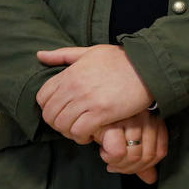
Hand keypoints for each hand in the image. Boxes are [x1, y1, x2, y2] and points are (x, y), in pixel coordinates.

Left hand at [36, 45, 154, 141]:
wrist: (148, 66)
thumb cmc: (122, 59)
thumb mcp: (90, 51)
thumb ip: (63, 55)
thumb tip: (39, 55)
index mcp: (69, 73)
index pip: (42, 97)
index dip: (48, 107)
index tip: (62, 111)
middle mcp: (74, 87)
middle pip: (50, 114)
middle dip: (57, 123)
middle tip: (70, 124)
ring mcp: (87, 100)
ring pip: (62, 125)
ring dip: (69, 132)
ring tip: (80, 131)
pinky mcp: (102, 113)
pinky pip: (79, 131)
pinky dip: (81, 137)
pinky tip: (90, 135)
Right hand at [95, 112, 168, 184]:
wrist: (87, 115)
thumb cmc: (107, 128)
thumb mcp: (127, 143)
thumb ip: (141, 160)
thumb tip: (151, 179)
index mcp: (153, 121)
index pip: (160, 153)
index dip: (144, 167)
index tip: (130, 167)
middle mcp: (146, 118)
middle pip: (147, 157)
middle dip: (129, 169)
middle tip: (115, 165)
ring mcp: (132, 119)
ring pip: (134, 156)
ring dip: (117, 163)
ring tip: (108, 155)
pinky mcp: (114, 123)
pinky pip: (118, 153)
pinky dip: (108, 157)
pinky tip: (103, 150)